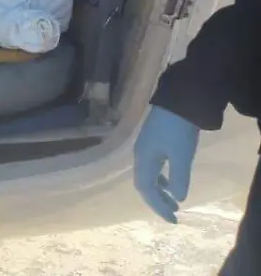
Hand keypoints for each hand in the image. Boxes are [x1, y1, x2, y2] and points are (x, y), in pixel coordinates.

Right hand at [133, 106, 199, 223]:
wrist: (177, 101)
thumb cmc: (177, 130)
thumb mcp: (181, 155)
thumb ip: (179, 178)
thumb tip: (178, 199)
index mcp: (144, 160)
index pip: (146, 189)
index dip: (158, 206)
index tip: (173, 219)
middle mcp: (140, 156)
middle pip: (144, 185)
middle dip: (157, 202)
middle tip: (173, 215)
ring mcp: (145, 149)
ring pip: (148, 177)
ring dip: (159, 192)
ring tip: (174, 202)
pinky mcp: (152, 143)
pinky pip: (152, 168)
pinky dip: (161, 180)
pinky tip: (171, 182)